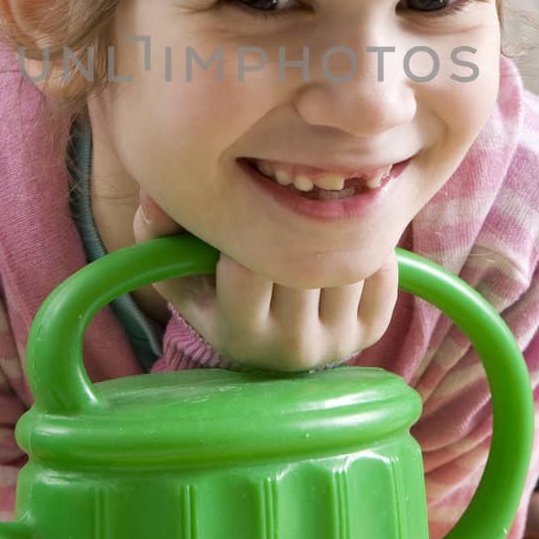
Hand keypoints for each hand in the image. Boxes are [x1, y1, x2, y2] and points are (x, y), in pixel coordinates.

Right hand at [132, 192, 398, 372]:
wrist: (270, 344)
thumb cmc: (218, 295)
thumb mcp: (180, 270)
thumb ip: (156, 231)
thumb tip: (155, 193)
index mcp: (239, 334)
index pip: (247, 269)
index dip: (248, 229)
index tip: (249, 207)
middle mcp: (292, 348)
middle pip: (301, 265)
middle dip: (295, 222)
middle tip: (290, 190)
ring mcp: (338, 342)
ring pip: (345, 263)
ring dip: (334, 228)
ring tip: (316, 210)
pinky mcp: (373, 330)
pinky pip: (383, 269)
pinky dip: (367, 243)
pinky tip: (344, 236)